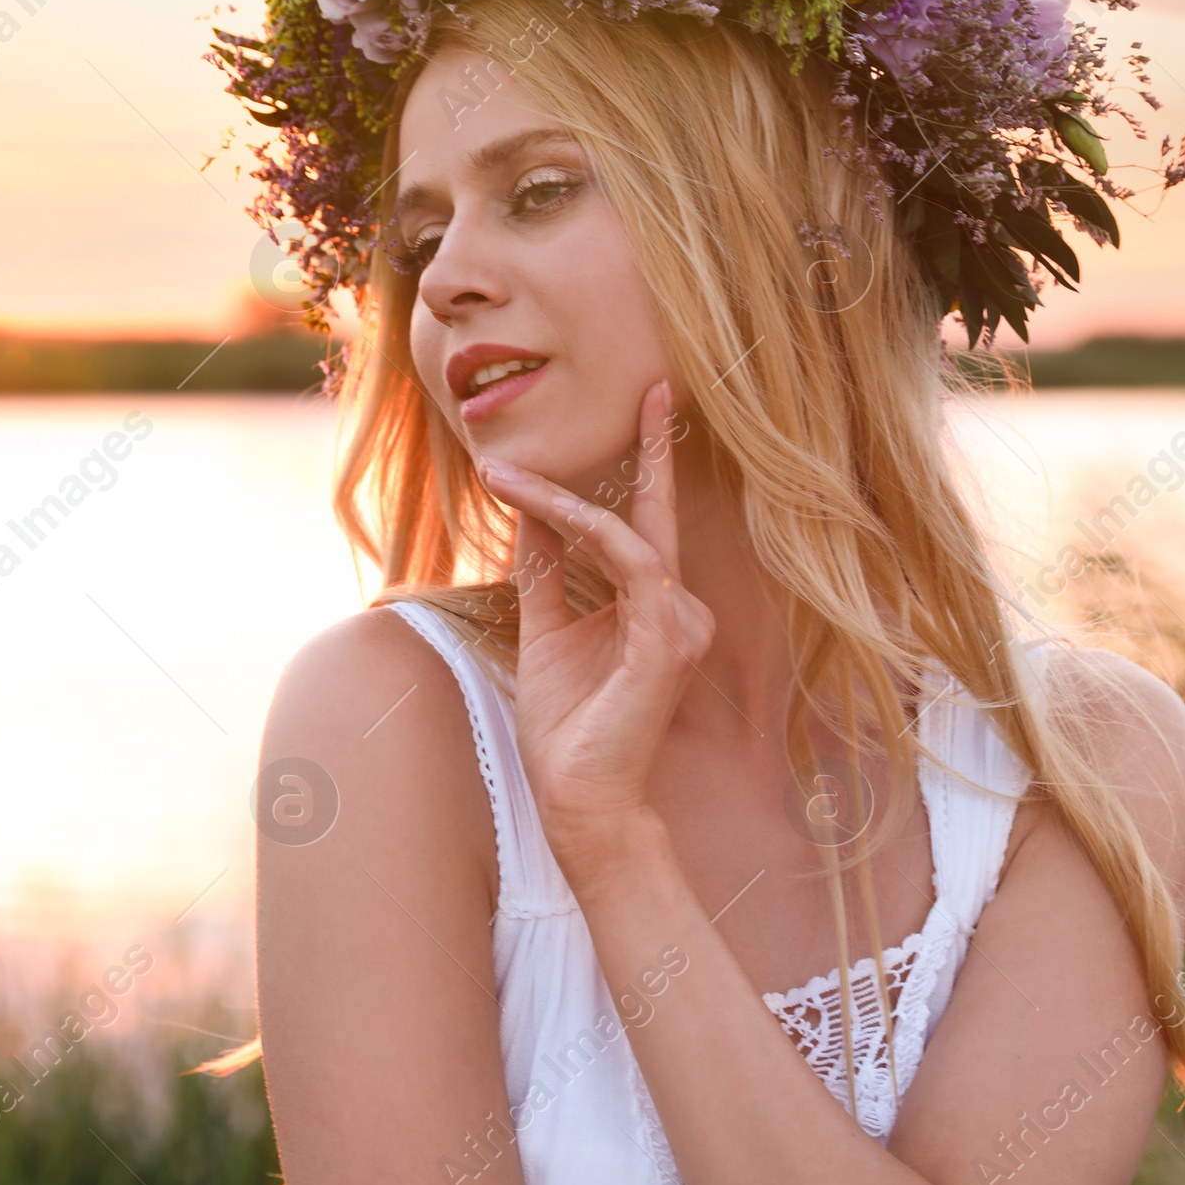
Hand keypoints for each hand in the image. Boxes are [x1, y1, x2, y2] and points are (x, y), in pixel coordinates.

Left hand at [478, 383, 713, 868]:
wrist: (578, 797)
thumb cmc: (567, 725)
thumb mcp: (545, 630)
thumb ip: (546, 572)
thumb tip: (531, 513)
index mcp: (653, 606)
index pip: (650, 522)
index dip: (649, 463)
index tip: (647, 404)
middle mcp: (678, 608)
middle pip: (655, 514)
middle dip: (652, 448)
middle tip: (649, 386)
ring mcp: (679, 625)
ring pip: (626, 533)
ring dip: (564, 495)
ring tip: (505, 470)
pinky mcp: (665, 642)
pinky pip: (628, 563)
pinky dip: (583, 528)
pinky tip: (546, 507)